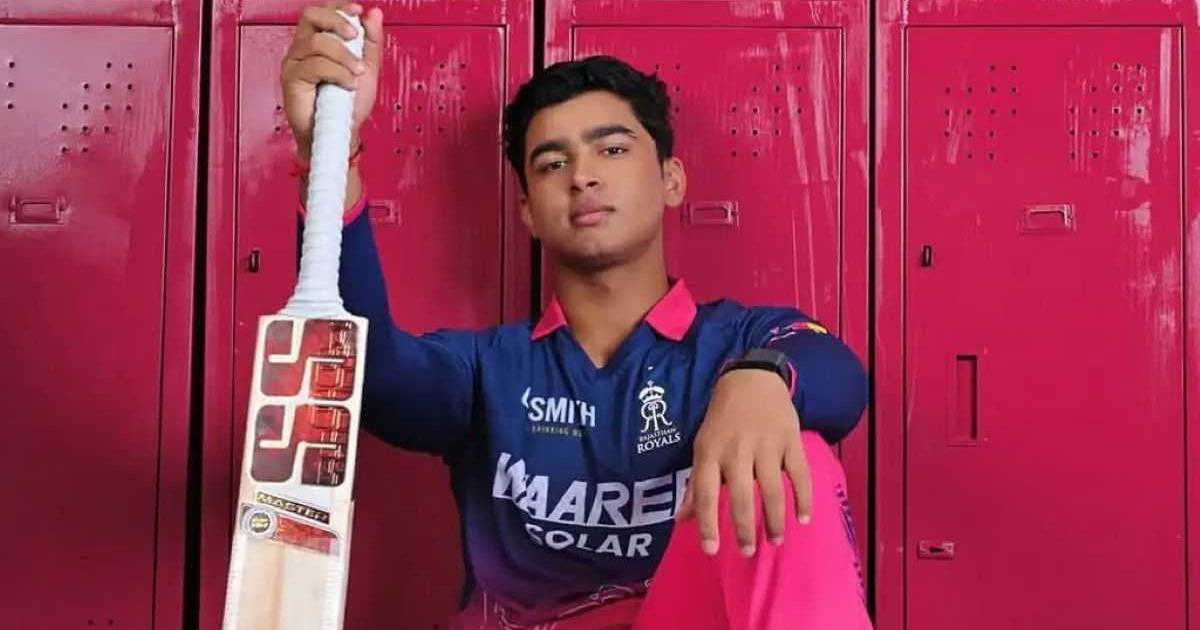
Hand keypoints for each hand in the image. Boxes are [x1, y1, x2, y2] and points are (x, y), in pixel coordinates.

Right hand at [281, 1, 382, 158]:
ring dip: (344, 56)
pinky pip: (314, 65)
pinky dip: (337, 72)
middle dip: (336, 21)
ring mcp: (295, 63)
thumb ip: (371, 42)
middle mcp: (303, 49)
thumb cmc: (349, 106)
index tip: (357, 10)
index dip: (338, 7)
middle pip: (311, 16)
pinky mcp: (292, 80)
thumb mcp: (368, 69)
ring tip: (357, 73)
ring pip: (317, 42)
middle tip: (354, 36)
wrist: (342, 135)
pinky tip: (348, 84)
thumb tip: (373, 13)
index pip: (322, 13)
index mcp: (319, 43)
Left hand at [678, 369, 812, 556]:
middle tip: (748, 552)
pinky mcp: (790, 440)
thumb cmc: (722, 419)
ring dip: (774, 519)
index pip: (704, 493)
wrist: (751, 379)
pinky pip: (799, 474)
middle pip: (739, 496)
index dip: (707, 523)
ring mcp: (766, 444)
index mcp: (710, 451)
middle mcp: (736, 449)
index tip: (711, 550)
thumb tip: (682, 520)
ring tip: (775, 540)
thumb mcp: (702, 446)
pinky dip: (803, 498)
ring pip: (771, 489)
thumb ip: (695, 485)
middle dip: (744, 528)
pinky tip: (803, 518)